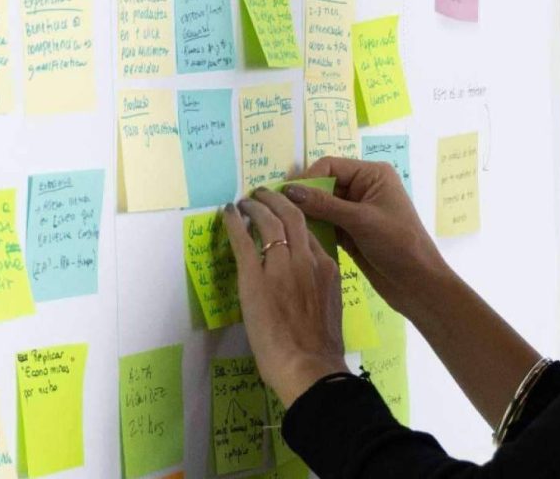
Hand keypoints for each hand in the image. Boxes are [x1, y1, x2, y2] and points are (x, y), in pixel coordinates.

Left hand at [223, 189, 348, 407]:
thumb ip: (318, 286)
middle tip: (263, 193)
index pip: (310, 231)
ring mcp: (281, 266)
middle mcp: (306, 259)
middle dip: (276, 200)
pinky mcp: (254, 278)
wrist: (309, 366)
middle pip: (292, 216)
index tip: (284, 213)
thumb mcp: (329, 306)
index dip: (294, 217)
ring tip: (247, 200)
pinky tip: (229, 213)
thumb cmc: (320, 348)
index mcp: (327, 267)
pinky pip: (243, 241)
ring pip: (270, 221)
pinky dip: (235, 222)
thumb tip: (305, 284)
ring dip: (257, 206)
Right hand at [284, 157, 450, 317]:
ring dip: (307, 215)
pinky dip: (314, 228)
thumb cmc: (398, 244)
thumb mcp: (361, 221)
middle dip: (304, 197)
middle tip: (278, 212)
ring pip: (322, 206)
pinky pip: (326, 223)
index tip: (285, 197)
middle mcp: (363, 188)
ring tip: (284, 226)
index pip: (330, 166)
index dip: (307, 179)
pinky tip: (298, 237)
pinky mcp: (350, 232)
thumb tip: (288, 191)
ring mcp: (356, 211)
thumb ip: (324, 205)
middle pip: (324, 185)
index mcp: (372, 174)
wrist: (417, 283)